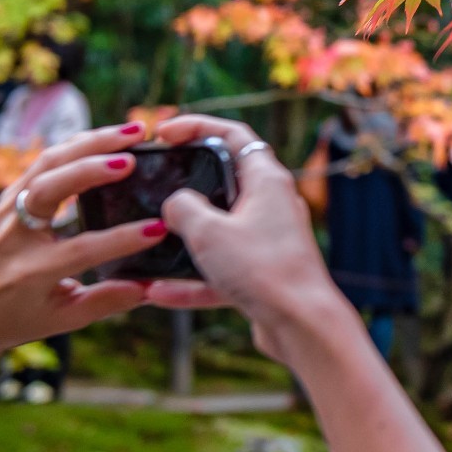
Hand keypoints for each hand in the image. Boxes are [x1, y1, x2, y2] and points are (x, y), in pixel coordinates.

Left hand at [0, 123, 165, 356]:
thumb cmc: (10, 319)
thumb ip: (105, 301)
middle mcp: (15, 234)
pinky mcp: (8, 197)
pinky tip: (102, 140)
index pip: (84, 249)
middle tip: (135, 153)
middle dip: (95, 165)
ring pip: (47, 162)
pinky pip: (42, 162)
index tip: (158, 229)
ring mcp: (8, 210)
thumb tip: (150, 286)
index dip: (123, 239)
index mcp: (30, 271)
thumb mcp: (59, 320)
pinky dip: (75, 147)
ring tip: (130, 132)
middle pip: (54, 185)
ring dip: (89, 142)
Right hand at [148, 114, 344, 361]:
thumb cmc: (264, 270)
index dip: (197, 126)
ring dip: (185, 237)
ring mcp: (269, 239)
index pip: (233, 135)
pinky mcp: (263, 274)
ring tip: (148, 239)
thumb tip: (175, 204)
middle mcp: (272, 204)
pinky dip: (191, 279)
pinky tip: (157, 292)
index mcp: (267, 179)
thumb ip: (183, 208)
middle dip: (188, 182)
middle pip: (226, 179)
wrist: (302, 326)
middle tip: (155, 183)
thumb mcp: (210, 232)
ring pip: (220, 228)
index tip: (164, 132)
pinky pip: (220, 269)